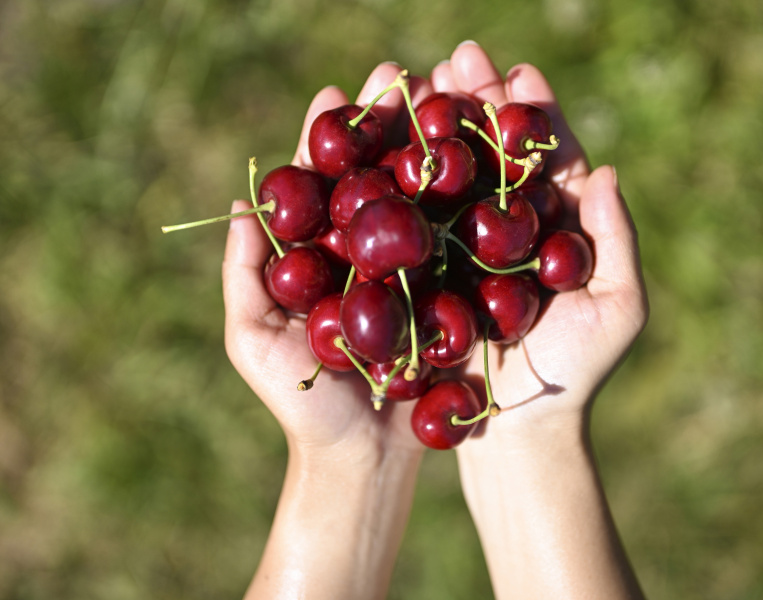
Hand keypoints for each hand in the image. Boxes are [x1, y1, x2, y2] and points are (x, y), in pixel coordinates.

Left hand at [222, 63, 433, 459]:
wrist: (366, 460)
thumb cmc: (302, 407)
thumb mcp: (255, 342)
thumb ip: (246, 276)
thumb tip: (239, 205)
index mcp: (321, 257)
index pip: (324, 184)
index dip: (328, 138)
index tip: (335, 93)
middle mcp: (367, 256)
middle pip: (377, 178)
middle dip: (387, 125)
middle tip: (401, 75)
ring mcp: (412, 273)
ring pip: (422, 199)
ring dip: (433, 148)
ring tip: (448, 97)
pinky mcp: (451, 296)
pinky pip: (460, 243)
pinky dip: (471, 201)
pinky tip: (484, 161)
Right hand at [433, 42, 648, 446]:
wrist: (520, 432)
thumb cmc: (575, 375)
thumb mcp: (617, 309)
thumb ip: (616, 239)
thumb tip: (604, 167)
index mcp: (558, 230)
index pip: (546, 159)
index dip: (534, 114)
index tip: (518, 73)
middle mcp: (510, 232)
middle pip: (494, 156)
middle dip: (478, 104)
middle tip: (457, 58)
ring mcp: (466, 250)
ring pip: (451, 179)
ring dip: (436, 130)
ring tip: (418, 82)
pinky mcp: (429, 274)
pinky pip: (416, 223)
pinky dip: (402, 183)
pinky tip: (385, 147)